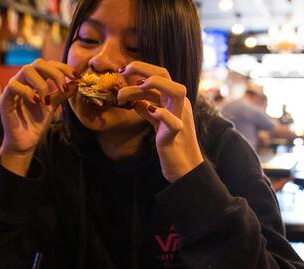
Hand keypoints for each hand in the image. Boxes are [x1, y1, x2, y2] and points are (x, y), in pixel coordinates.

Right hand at [0, 59, 78, 168]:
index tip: (77, 76)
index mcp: (36, 80)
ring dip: (41, 84)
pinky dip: (27, 92)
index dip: (63, 67)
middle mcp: (24, 80)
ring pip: (26, 70)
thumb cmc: (37, 123)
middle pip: (38, 63)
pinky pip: (13, 86)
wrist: (26, 142)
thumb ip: (62, 94)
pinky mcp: (5, 98)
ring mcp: (14, 88)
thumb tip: (77, 82)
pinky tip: (36, 102)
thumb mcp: (53, 106)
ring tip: (46, 101)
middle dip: (55, 73)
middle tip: (63, 87)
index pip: (49, 64)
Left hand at [117, 61, 203, 181]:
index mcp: (173, 100)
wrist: (182, 165)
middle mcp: (179, 104)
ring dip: (153, 85)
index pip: (160, 75)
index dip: (141, 69)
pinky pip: (173, 121)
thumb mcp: (157, 122)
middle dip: (143, 68)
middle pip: (166, 76)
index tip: (122, 71)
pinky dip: (161, 113)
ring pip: (177, 91)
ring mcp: (181, 117)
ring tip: (128, 94)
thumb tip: (136, 100)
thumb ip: (148, 109)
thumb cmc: (170, 143)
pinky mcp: (177, 133)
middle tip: (122, 72)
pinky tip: (149, 111)